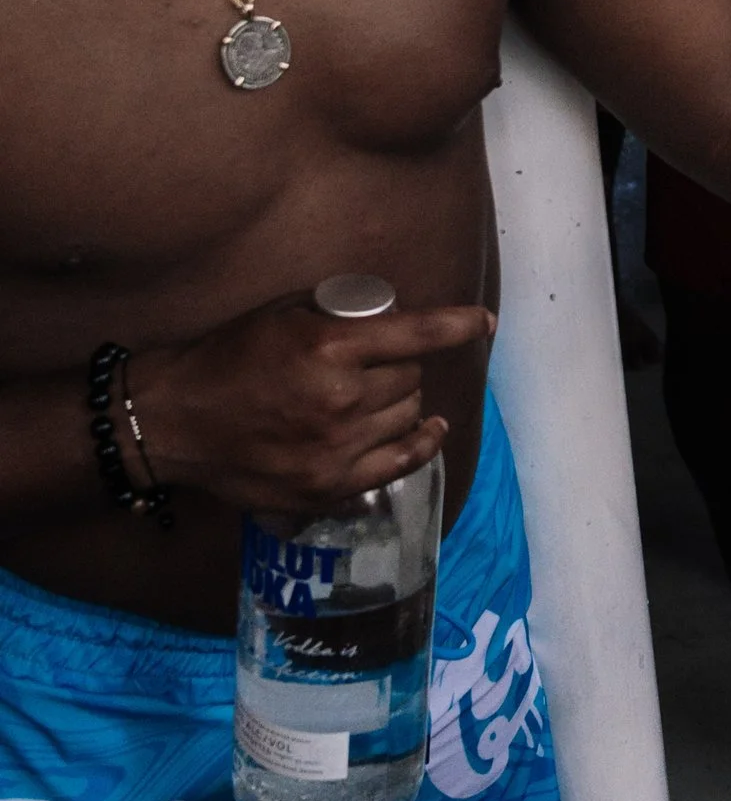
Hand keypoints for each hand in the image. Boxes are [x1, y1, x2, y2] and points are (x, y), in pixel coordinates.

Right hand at [137, 293, 492, 516]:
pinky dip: (420, 442)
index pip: (418, 335)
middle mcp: (340, 400)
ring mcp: (336, 450)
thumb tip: (394, 315)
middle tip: (381, 363)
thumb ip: (341, 314)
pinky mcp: (328, 486)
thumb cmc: (229, 357)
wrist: (176, 421)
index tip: (483, 322)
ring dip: (404, 401)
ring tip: (381, 394)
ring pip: (408, 416)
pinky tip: (427, 429)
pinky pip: (400, 463)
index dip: (458, 325)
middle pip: (412, 378)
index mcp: (329, 348)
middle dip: (406, 365)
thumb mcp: (285, 314)